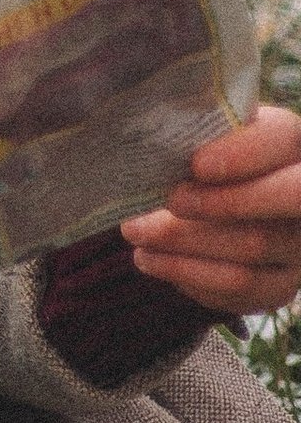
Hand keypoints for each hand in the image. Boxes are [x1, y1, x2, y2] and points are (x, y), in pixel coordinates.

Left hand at [120, 104, 300, 317]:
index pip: (281, 140)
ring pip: (252, 253)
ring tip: (138, 237)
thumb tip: (157, 141)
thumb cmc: (208, 155)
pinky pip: (241, 291)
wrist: (225, 203)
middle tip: (169, 201)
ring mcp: (298, 248)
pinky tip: (157, 261)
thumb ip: (198, 131)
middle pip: (282, 203)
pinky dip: (192, 277)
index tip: (197, 164)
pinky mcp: (280, 286)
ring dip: (187, 248)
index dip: (244, 155)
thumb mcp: (209, 133)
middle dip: (219, 204)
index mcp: (291, 143)